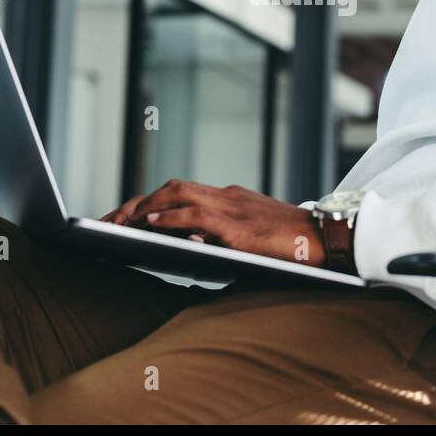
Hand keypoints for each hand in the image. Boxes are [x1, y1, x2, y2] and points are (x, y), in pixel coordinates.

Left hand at [98, 179, 325, 266]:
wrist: (329, 239)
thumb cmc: (292, 245)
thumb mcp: (253, 237)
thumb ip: (222, 237)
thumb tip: (188, 247)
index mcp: (229, 198)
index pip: (179, 192)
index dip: (147, 202)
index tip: (121, 216)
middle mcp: (226, 196)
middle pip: (171, 187)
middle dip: (135, 203)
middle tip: (107, 220)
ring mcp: (232, 208)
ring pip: (178, 194)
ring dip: (144, 207)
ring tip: (119, 222)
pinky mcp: (239, 227)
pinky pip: (197, 215)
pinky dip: (170, 216)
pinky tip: (150, 223)